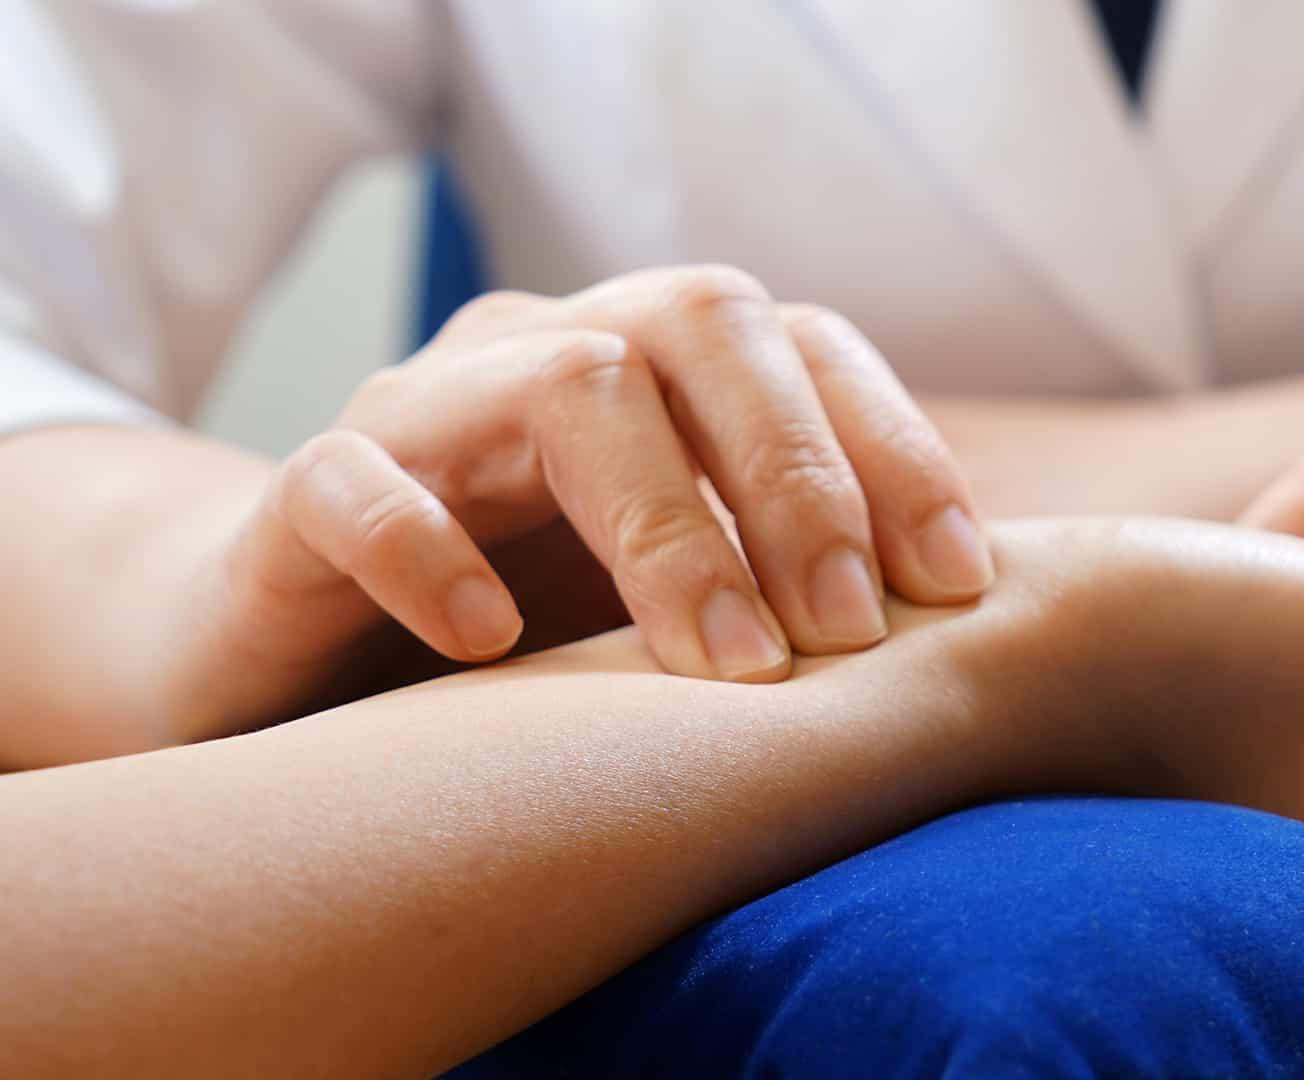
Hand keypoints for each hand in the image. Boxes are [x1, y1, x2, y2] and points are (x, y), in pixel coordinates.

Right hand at [184, 267, 994, 737]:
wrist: (308, 665)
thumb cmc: (539, 642)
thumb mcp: (686, 609)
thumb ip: (799, 592)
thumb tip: (972, 641)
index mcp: (663, 371)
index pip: (805, 351)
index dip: (894, 450)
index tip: (958, 586)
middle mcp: (554, 354)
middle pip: (699, 327)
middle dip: (798, 478)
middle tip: (851, 633)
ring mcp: (427, 412)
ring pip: (558, 382)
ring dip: (664, 524)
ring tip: (729, 663)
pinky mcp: (300, 497)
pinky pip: (352, 484)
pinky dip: (425, 552)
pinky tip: (491, 645)